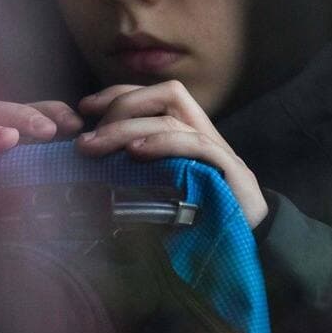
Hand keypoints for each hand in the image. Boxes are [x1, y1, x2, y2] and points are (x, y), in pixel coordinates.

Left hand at [76, 80, 268, 228]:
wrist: (246, 239)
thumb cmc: (199, 217)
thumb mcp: (161, 188)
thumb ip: (135, 170)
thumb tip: (89, 161)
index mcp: (188, 132)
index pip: (155, 94)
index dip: (120, 93)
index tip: (85, 108)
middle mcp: (204, 133)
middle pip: (165, 95)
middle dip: (121, 108)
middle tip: (87, 141)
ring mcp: (218, 150)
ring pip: (173, 120)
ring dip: (129, 128)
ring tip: (96, 147)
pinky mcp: (230, 170)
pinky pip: (197, 145)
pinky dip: (164, 143)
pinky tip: (136, 152)